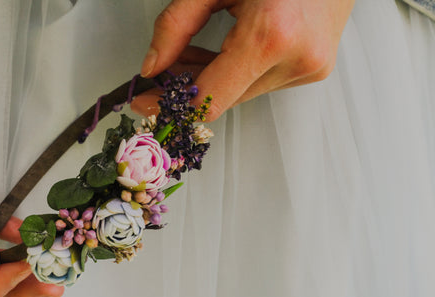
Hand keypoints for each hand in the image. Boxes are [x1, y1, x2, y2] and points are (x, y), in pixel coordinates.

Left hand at [132, 0, 354, 120]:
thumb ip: (177, 24)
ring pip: (241, 92)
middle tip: (162, 72)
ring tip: (189, 53)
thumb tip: (153, 65)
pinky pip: (261, 82)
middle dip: (187, 88)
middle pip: (224, 98)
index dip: (172, 106)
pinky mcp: (315, 67)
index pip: (210, 99)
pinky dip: (235, 73)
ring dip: (211, 79)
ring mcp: (310, 66)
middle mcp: (296, 58)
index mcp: (272, 35)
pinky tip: (219, 53)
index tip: (146, 104)